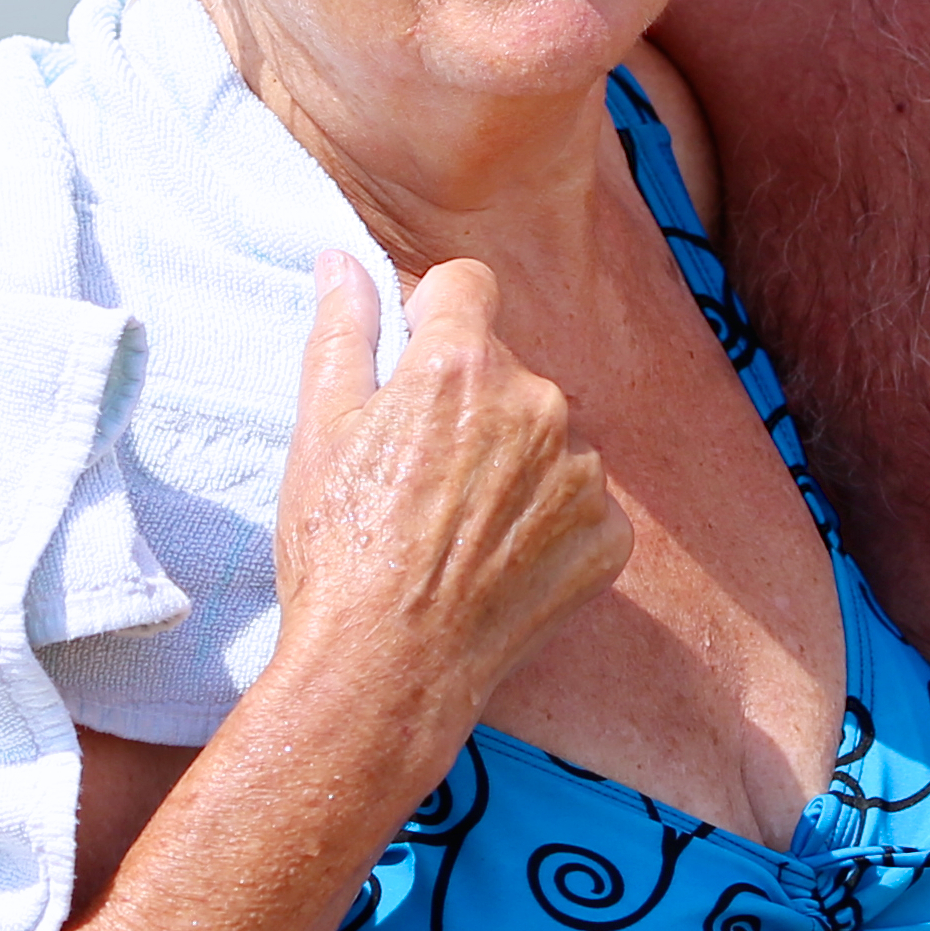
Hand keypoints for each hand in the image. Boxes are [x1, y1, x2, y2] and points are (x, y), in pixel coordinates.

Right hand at [267, 251, 625, 743]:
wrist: (387, 669)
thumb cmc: (338, 551)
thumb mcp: (320, 433)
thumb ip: (342, 333)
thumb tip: (342, 261)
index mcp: (461, 366)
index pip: (467, 286)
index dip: (433, 320)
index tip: (412, 369)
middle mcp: (537, 404)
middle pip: (507, 370)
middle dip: (470, 405)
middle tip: (418, 478)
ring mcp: (581, 472)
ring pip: (548, 438)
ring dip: (514, 466)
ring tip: (455, 530)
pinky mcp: (609, 534)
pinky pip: (581, 504)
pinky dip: (548, 525)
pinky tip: (496, 563)